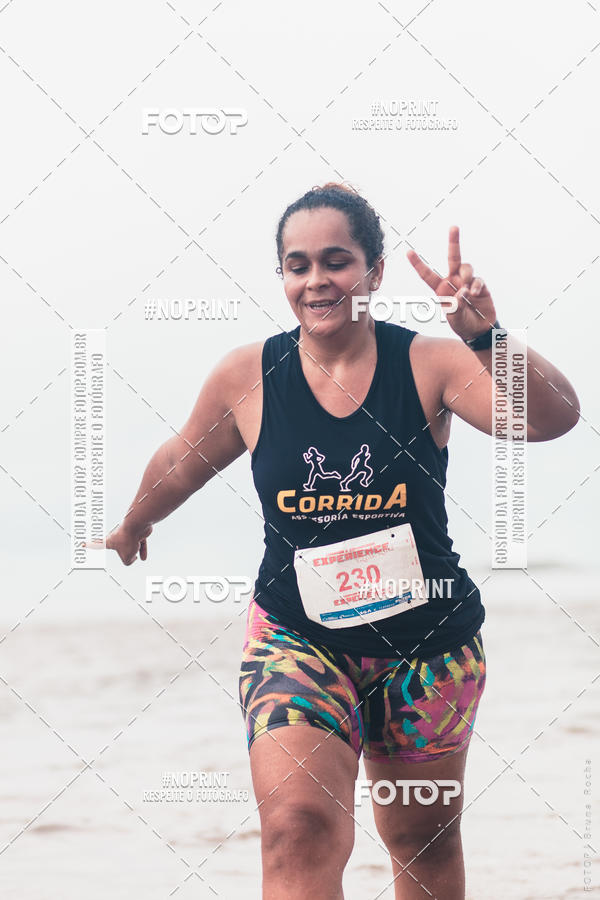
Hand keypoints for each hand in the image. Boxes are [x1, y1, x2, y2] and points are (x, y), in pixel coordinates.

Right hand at [86, 522, 152, 565]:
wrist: (139, 524)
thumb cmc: (129, 539)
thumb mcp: (127, 557)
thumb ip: (128, 561)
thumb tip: (133, 558)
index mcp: (109, 541)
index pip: (97, 544)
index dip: (90, 545)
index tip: (82, 544)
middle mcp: (117, 536)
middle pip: (111, 543)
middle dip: (104, 543)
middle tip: (90, 542)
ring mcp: (128, 534)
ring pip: (128, 545)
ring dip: (132, 550)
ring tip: (136, 553)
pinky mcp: (137, 533)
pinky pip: (139, 544)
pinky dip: (141, 550)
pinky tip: (143, 558)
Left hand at [407, 225, 496, 340]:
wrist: (479, 330)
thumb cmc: (462, 324)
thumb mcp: (454, 319)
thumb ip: (455, 307)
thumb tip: (463, 291)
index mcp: (441, 289)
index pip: (427, 274)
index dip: (418, 264)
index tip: (408, 252)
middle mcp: (453, 281)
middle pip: (453, 257)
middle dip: (453, 242)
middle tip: (454, 226)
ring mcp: (467, 282)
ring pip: (466, 267)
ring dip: (466, 275)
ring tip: (468, 291)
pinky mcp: (480, 285)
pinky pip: (477, 279)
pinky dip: (476, 286)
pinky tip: (475, 294)